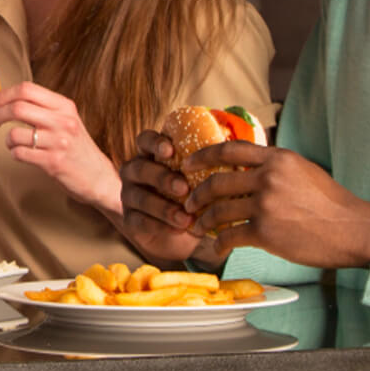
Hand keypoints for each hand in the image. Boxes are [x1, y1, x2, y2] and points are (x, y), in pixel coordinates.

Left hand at [0, 82, 119, 213]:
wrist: (99, 176)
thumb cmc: (76, 146)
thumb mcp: (65, 120)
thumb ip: (40, 108)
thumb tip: (4, 99)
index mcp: (64, 106)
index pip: (26, 89)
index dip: (3, 94)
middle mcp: (63, 121)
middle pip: (17, 108)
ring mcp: (58, 142)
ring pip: (15, 133)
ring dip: (7, 140)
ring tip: (13, 144)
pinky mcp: (53, 162)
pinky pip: (19, 153)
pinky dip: (14, 153)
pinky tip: (22, 154)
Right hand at [118, 130, 210, 264]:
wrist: (181, 231)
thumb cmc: (194, 195)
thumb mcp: (202, 178)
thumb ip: (211, 166)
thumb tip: (240, 158)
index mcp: (151, 155)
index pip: (145, 140)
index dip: (154, 143)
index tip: (170, 150)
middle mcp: (135, 172)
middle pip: (139, 168)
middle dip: (162, 178)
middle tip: (184, 188)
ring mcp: (129, 196)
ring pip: (139, 197)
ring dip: (163, 207)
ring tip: (186, 218)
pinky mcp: (130, 219)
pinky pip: (139, 220)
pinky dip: (160, 225)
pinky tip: (178, 229)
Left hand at [183, 142, 369, 268]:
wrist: (355, 230)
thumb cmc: (332, 204)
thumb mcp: (304, 171)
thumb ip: (275, 166)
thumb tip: (249, 165)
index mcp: (278, 159)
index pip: (229, 150)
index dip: (202, 156)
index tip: (187, 164)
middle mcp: (269, 178)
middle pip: (216, 183)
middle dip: (196, 195)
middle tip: (188, 203)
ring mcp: (266, 205)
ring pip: (219, 211)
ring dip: (203, 221)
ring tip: (198, 227)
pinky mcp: (266, 232)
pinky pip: (230, 236)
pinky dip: (220, 243)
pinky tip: (218, 248)